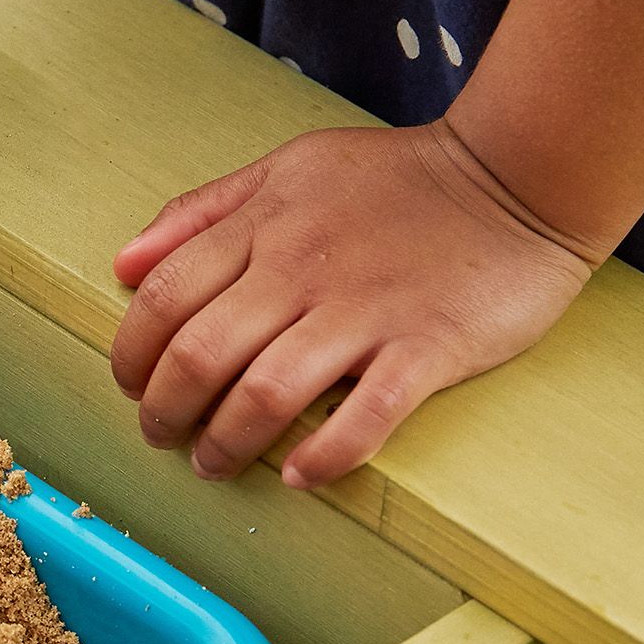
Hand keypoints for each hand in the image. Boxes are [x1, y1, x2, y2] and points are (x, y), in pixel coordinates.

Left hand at [109, 121, 595, 488]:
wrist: (520, 174)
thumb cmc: (396, 180)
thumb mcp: (287, 169)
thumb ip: (201, 213)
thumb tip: (124, 264)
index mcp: (263, 226)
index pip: (163, 297)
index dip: (132, 353)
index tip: (131, 385)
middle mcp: (301, 270)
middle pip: (199, 355)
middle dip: (164, 410)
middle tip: (162, 435)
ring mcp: (365, 313)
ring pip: (264, 394)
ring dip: (225, 443)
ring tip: (213, 463)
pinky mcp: (427, 349)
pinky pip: (363, 419)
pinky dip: (322, 456)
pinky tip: (297, 474)